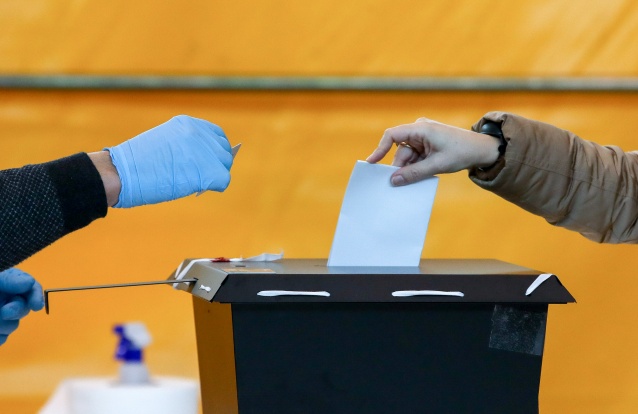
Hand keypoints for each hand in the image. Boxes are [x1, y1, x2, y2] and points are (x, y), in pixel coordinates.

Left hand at [0, 268, 43, 345]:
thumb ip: (10, 280)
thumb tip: (29, 282)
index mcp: (9, 284)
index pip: (30, 288)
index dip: (36, 296)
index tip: (36, 306)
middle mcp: (6, 300)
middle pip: (23, 308)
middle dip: (16, 310)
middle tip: (4, 312)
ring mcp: (1, 318)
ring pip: (12, 326)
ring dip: (3, 325)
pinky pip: (2, 339)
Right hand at [106, 115, 234, 207]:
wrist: (121, 173)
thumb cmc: (136, 164)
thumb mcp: (165, 143)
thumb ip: (185, 146)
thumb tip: (204, 161)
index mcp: (187, 123)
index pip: (216, 135)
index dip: (213, 151)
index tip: (207, 162)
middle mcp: (198, 132)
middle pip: (223, 151)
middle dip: (216, 164)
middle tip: (203, 176)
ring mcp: (204, 149)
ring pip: (225, 165)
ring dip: (215, 175)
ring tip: (199, 182)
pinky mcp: (207, 169)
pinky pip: (223, 180)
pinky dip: (214, 187)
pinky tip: (199, 188)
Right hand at [366, 117, 499, 185]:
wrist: (482, 150)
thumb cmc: (462, 152)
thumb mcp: (437, 165)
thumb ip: (414, 173)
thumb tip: (393, 181)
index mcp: (421, 128)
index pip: (392, 135)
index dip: (380, 149)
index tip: (372, 163)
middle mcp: (419, 130)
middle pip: (400, 150)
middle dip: (401, 167)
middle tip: (398, 184)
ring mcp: (423, 137)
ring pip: (407, 156)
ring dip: (410, 169)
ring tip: (417, 179)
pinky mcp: (427, 145)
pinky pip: (414, 157)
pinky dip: (416, 167)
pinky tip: (422, 175)